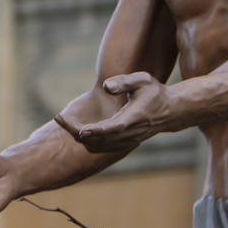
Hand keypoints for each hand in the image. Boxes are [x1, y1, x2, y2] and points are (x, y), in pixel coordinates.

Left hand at [55, 72, 173, 152]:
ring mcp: (125, 143)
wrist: (169, 111)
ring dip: (79, 137)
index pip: (110, 129)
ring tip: (65, 122)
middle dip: (76, 131)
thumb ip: (124, 82)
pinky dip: (87, 141)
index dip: (93, 130)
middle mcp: (128, 135)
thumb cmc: (154, 92)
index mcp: (133, 119)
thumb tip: (106, 87)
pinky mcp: (122, 145)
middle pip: (97, 140)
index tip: (76, 127)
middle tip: (59, 118)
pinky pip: (100, 148)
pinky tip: (77, 128)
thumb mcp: (142, 80)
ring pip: (96, 147)